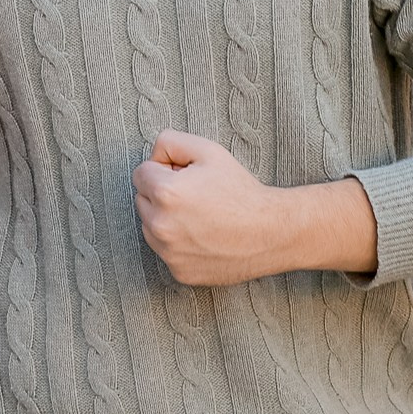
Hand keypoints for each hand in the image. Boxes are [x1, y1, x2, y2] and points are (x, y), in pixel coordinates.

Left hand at [132, 129, 378, 284]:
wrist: (271, 232)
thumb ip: (170, 142)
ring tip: (200, 216)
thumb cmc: (241, 191)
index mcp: (165, 193)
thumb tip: (153, 156)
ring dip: (166, 219)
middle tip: (196, 195)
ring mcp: (169, 253)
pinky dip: (179, 243)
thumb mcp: (208, 150)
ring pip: (151, 227)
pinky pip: (166, 251)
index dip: (164, 169)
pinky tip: (204, 236)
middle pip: (143, 200)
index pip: (141, 173)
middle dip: (162, 194)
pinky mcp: (179, 272)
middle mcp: (161, 226)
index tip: (185, 176)